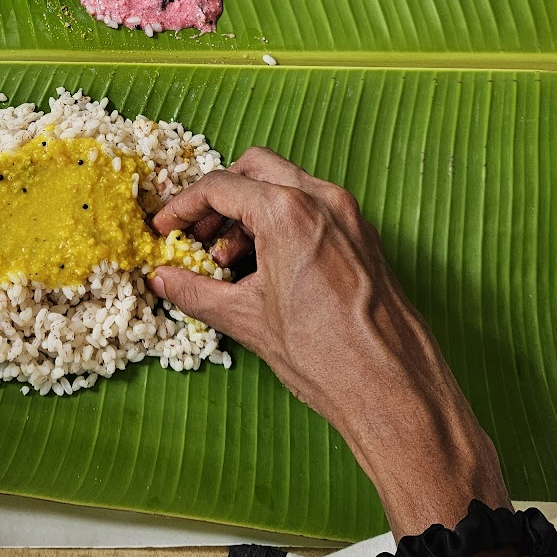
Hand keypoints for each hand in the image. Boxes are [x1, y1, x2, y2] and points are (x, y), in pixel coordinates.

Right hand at [150, 148, 508, 534]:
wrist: (392, 387)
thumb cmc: (327, 355)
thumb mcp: (246, 319)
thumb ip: (196, 291)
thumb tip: (164, 280)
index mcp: (288, 211)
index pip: (219, 186)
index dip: (182, 208)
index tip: (166, 229)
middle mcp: (322, 199)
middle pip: (254, 168)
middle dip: (220, 197)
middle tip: (197, 234)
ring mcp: (349, 214)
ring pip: (286, 184)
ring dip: (251, 210)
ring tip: (230, 260)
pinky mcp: (365, 235)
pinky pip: (314, 208)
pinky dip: (283, 222)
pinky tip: (267, 267)